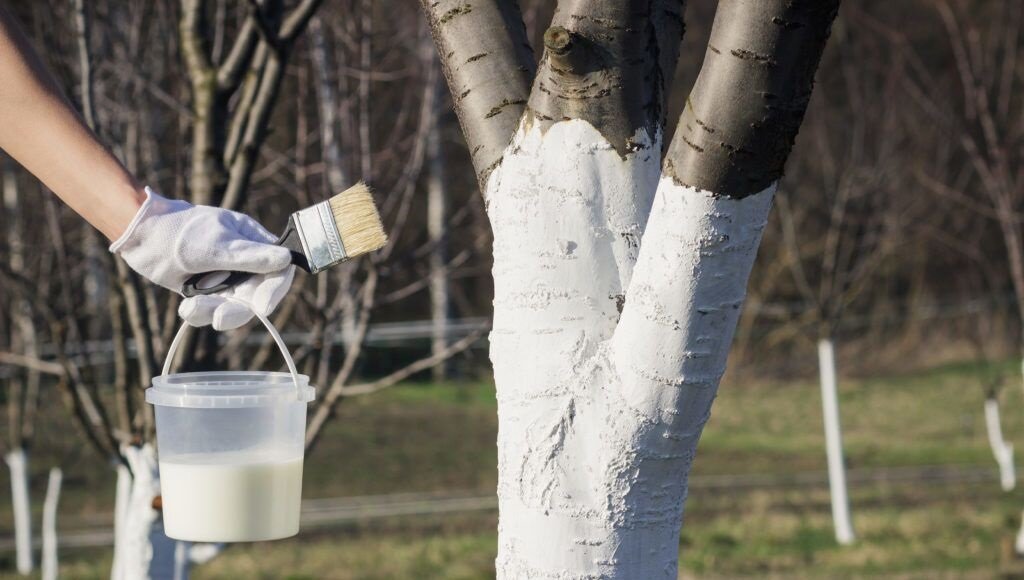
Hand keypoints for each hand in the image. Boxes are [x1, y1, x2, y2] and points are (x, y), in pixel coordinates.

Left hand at [110, 188, 294, 329]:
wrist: (139, 236)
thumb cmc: (178, 232)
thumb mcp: (215, 246)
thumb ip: (250, 256)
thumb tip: (286, 259)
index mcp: (252, 241)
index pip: (278, 268)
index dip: (275, 289)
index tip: (263, 308)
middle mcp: (243, 261)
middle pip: (256, 294)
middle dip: (237, 309)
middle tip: (219, 319)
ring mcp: (225, 277)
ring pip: (233, 306)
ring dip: (214, 312)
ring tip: (190, 309)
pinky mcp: (206, 291)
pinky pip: (212, 310)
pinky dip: (200, 313)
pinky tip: (185, 307)